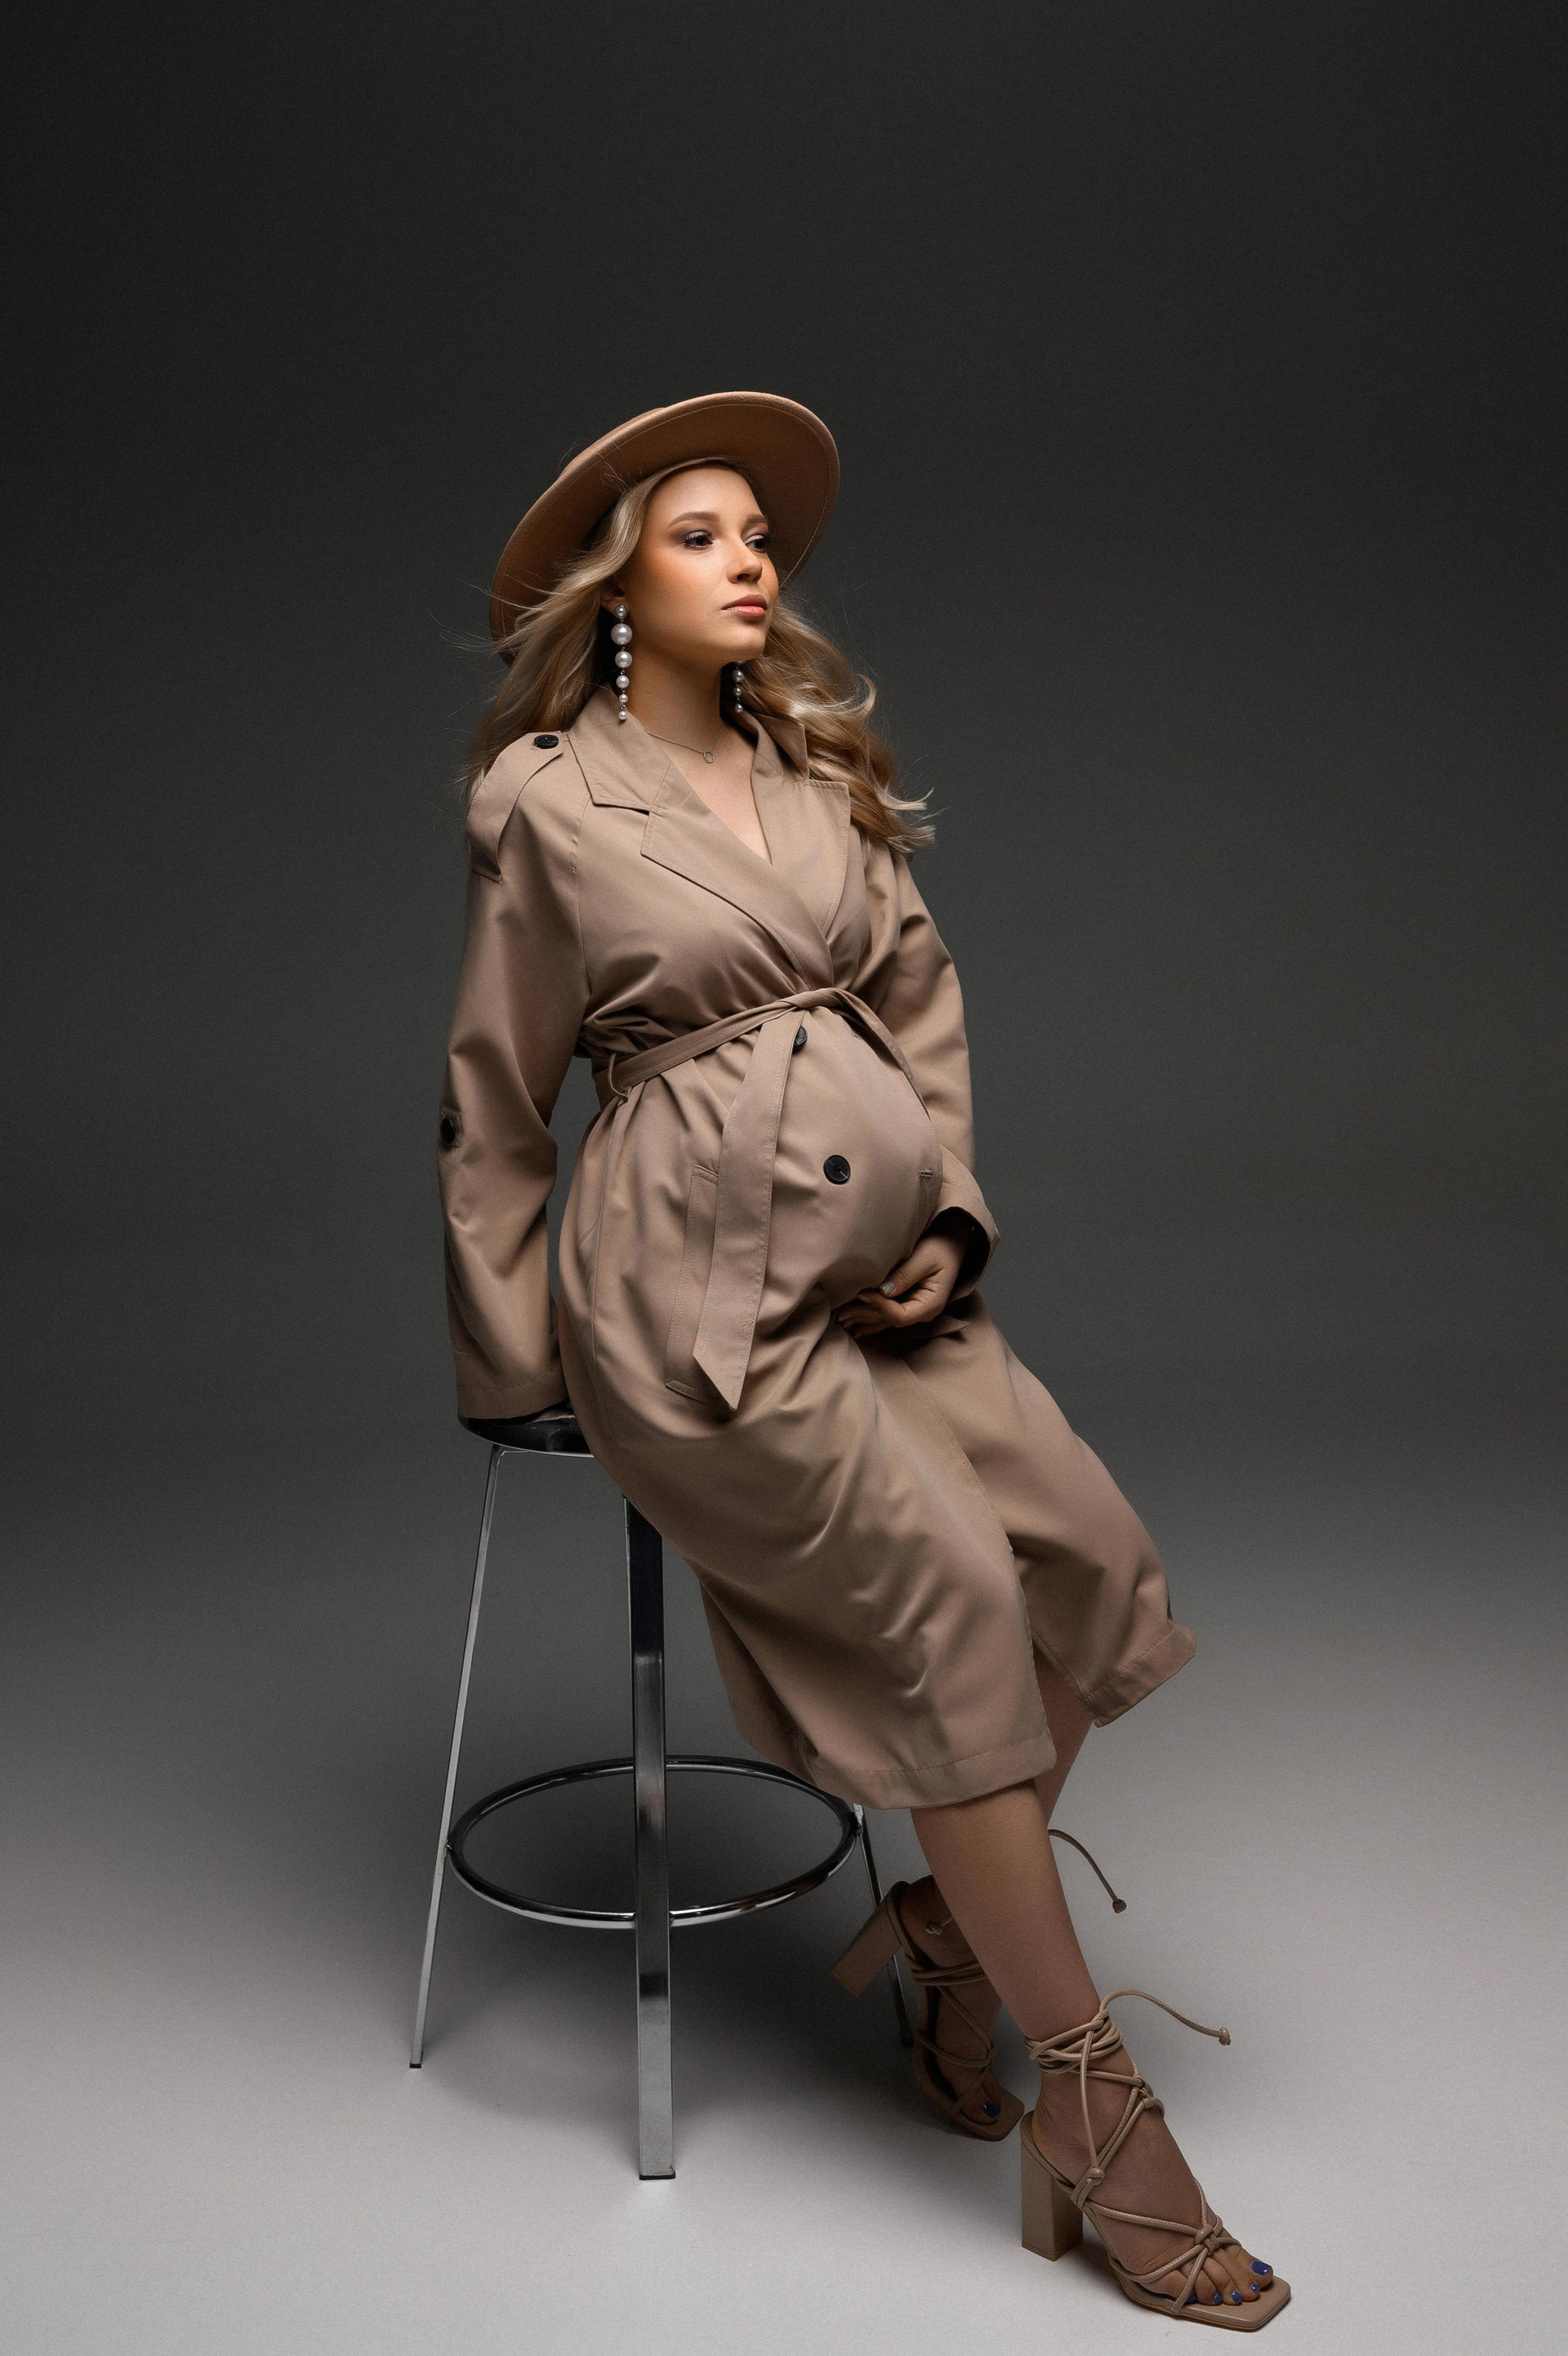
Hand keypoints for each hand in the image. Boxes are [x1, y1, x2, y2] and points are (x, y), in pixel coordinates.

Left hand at [835, 1225, 965, 1338]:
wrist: (952, 1241)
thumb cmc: (940, 1247)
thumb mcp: (925, 1258)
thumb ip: (905, 1275)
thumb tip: (883, 1291)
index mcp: (931, 1304)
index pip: (900, 1315)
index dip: (879, 1307)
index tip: (862, 1293)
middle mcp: (922, 1312)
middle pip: (888, 1319)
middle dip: (864, 1314)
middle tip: (839, 1311)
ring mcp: (915, 1309)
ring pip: (885, 1319)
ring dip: (863, 1318)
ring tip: (840, 1320)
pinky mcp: (907, 1303)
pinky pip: (887, 1316)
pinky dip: (870, 1319)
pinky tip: (856, 1328)